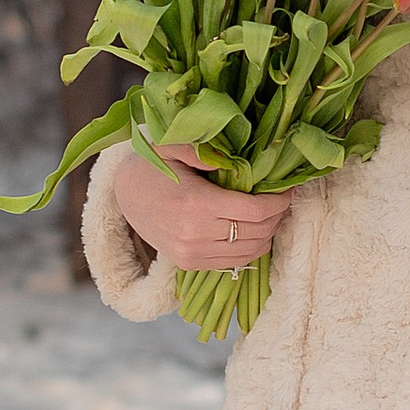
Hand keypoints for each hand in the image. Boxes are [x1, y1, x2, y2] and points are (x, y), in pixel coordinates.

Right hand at [113, 143, 295, 274]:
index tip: (288, 188)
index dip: (279, 201)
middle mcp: (195, 235)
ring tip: (272, 213)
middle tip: (283, 198)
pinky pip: (234, 263)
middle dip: (277, 216)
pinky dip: (252, 248)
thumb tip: (236, 161)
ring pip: (250, 252)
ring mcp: (192, 254)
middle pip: (257, 232)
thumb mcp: (172, 145)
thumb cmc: (151, 164)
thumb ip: (203, 150)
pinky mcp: (189, 264)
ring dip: (268, 233)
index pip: (255, 211)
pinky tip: (254, 230)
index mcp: (196, 203)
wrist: (122, 193)